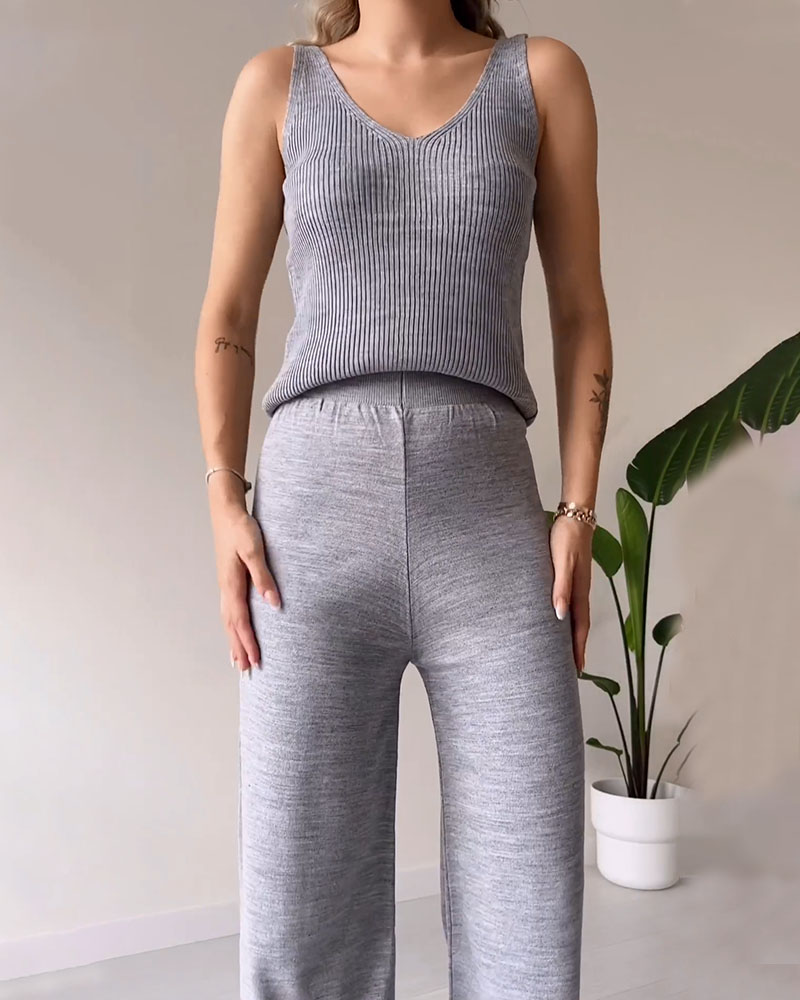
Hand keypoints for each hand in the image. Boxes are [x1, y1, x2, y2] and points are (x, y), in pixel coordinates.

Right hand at [211, 503, 280, 672]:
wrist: (225, 512)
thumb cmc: (241, 529)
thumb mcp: (255, 551)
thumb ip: (264, 577)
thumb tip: (274, 603)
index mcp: (231, 585)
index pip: (240, 622)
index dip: (248, 643)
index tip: (256, 662)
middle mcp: (226, 589)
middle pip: (232, 627)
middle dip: (239, 650)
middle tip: (246, 672)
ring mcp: (225, 586)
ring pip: (228, 621)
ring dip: (233, 641)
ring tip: (238, 660)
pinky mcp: (228, 581)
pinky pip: (229, 611)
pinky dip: (232, 627)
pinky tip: (236, 631)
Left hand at [549, 514, 592, 673]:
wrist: (575, 515)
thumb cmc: (566, 537)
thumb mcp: (561, 562)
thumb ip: (560, 587)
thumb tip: (559, 615)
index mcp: (580, 590)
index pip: (580, 627)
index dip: (578, 648)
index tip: (578, 669)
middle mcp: (581, 590)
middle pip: (581, 625)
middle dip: (577, 647)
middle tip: (573, 668)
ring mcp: (578, 583)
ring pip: (577, 615)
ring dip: (573, 634)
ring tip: (566, 650)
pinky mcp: (571, 575)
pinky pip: (572, 602)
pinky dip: (568, 616)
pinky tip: (560, 618)